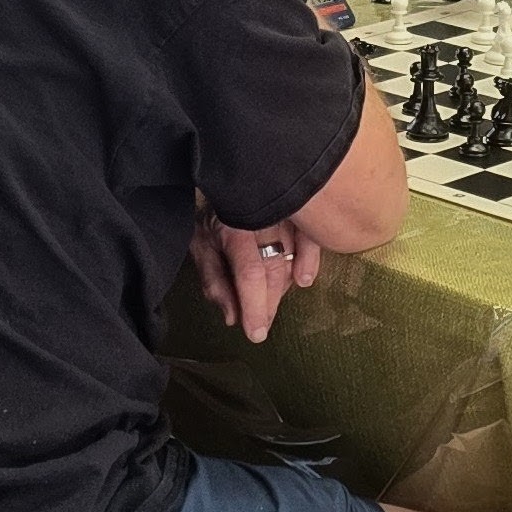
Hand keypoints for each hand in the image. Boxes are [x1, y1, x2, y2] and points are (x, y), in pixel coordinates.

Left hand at [189, 202, 321, 343]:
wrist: (226, 177)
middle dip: (269, 303)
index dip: (255, 307)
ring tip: (272, 301)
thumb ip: (214, 282)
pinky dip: (310, 261)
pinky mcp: (299, 207)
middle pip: (274, 268)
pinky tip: (303, 280)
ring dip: (284, 286)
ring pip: (292, 256)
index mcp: (232, 227)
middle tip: (263, 323)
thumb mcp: (200, 248)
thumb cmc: (211, 218)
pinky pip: (311, 237)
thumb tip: (232, 317)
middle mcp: (261, 217)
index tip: (257, 334)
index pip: (249, 273)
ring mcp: (283, 210)